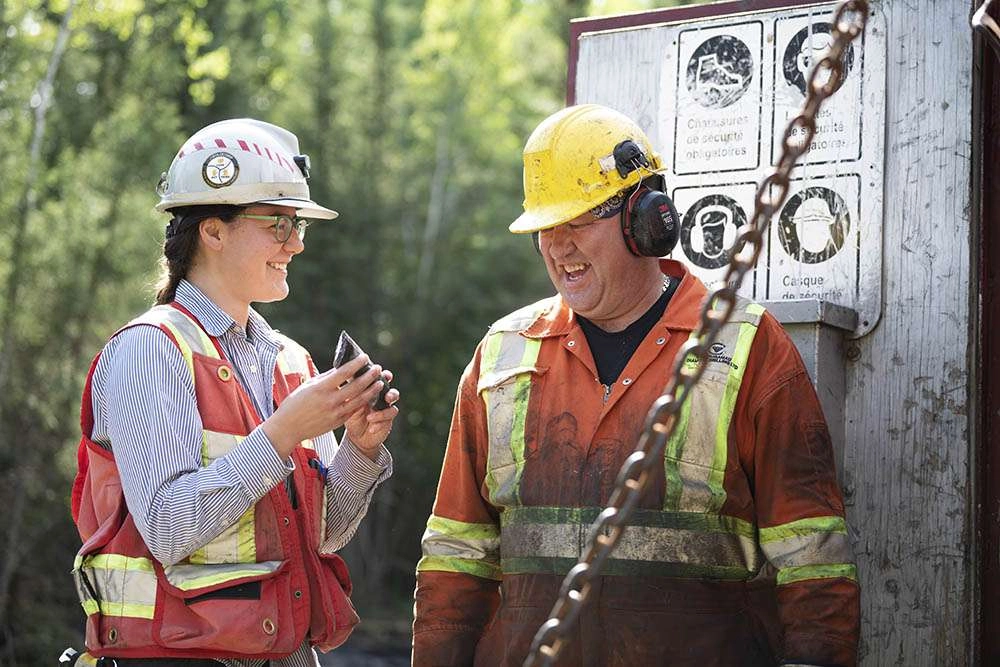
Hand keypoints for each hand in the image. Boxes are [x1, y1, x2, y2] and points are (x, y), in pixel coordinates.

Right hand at [262, 355, 388, 458]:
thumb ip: (326, 377)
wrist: (288, 427)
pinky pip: (354, 410)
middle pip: (356, 386)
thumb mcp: (308, 386)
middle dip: (369, 376)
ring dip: (372, 390)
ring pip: (359, 400)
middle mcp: (330, 400)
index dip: (356, 364)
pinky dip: (363, 403)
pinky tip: (370, 396)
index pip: (344, 372)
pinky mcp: (338, 422)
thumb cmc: (295, 403)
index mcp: (321, 388)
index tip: (365, 357)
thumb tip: (342, 368)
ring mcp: (335, 413)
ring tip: (380, 382)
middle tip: (378, 368)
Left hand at [345, 369, 399, 459]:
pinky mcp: (387, 423)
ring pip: (393, 409)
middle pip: (393, 393)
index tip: (383, 374)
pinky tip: (371, 428)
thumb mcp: (348, 400)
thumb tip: (344, 375)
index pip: (382, 380)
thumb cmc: (351, 413)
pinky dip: (378, 424)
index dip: (385, 376)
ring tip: (371, 416)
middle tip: (387, 397)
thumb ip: (350, 390)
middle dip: (392, 394)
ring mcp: (386, 412)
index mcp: (374, 391)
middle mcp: (383, 400)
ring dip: (383, 412)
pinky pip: (387, 422)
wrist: (356, 434)